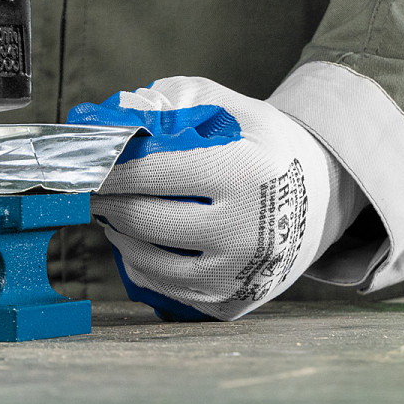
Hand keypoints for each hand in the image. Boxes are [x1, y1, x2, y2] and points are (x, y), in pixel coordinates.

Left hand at [68, 77, 362, 320]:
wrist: (322, 200)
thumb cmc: (262, 145)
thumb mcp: (229, 106)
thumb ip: (173, 99)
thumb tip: (116, 115)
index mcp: (246, 173)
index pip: (155, 171)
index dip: (109, 167)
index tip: (82, 162)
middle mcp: (247, 231)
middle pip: (145, 218)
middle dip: (104, 200)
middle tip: (86, 186)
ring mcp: (241, 275)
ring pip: (148, 258)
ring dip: (116, 231)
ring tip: (110, 209)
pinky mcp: (233, 304)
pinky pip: (164, 286)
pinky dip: (139, 261)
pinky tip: (137, 238)